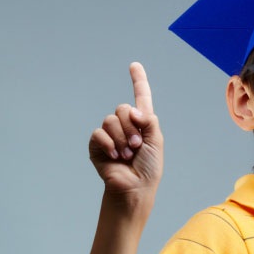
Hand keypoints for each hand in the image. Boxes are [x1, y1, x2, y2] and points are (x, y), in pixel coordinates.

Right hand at [89, 62, 162, 199]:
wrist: (135, 188)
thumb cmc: (148, 168)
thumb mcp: (156, 141)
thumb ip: (148, 121)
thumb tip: (131, 110)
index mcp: (142, 123)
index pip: (140, 97)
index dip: (138, 81)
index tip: (134, 65)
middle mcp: (125, 126)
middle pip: (121, 109)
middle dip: (131, 128)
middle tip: (136, 147)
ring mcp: (110, 135)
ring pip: (110, 120)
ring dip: (121, 139)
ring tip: (126, 155)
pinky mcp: (97, 145)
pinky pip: (99, 134)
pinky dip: (109, 144)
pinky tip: (114, 157)